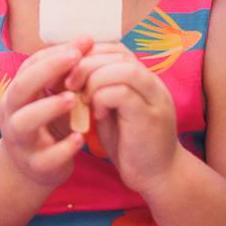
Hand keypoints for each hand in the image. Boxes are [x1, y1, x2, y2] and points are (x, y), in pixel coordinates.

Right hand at [0, 37, 92, 187]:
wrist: (30, 170)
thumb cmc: (45, 124)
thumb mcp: (50, 97)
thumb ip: (65, 73)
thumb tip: (87, 39)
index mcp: (16, 94)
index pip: (28, 67)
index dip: (52, 55)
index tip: (80, 45)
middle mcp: (12, 115)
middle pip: (20, 88)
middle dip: (46, 71)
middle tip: (76, 59)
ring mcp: (21, 141)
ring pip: (25, 122)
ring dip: (49, 107)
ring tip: (74, 99)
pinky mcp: (35, 166)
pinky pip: (45, 157)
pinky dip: (63, 148)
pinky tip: (80, 138)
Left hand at [65, 42, 178, 195]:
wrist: (158, 178)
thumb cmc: (130, 145)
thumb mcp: (112, 111)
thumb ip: (100, 90)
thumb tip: (69, 73)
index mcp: (142, 78)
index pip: (115, 48)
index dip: (88, 53)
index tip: (67, 70)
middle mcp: (152, 82)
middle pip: (117, 53)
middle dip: (86, 63)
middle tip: (68, 83)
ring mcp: (155, 98)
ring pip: (123, 68)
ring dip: (94, 79)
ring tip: (82, 97)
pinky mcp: (150, 117)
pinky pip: (123, 92)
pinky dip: (103, 98)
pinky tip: (97, 114)